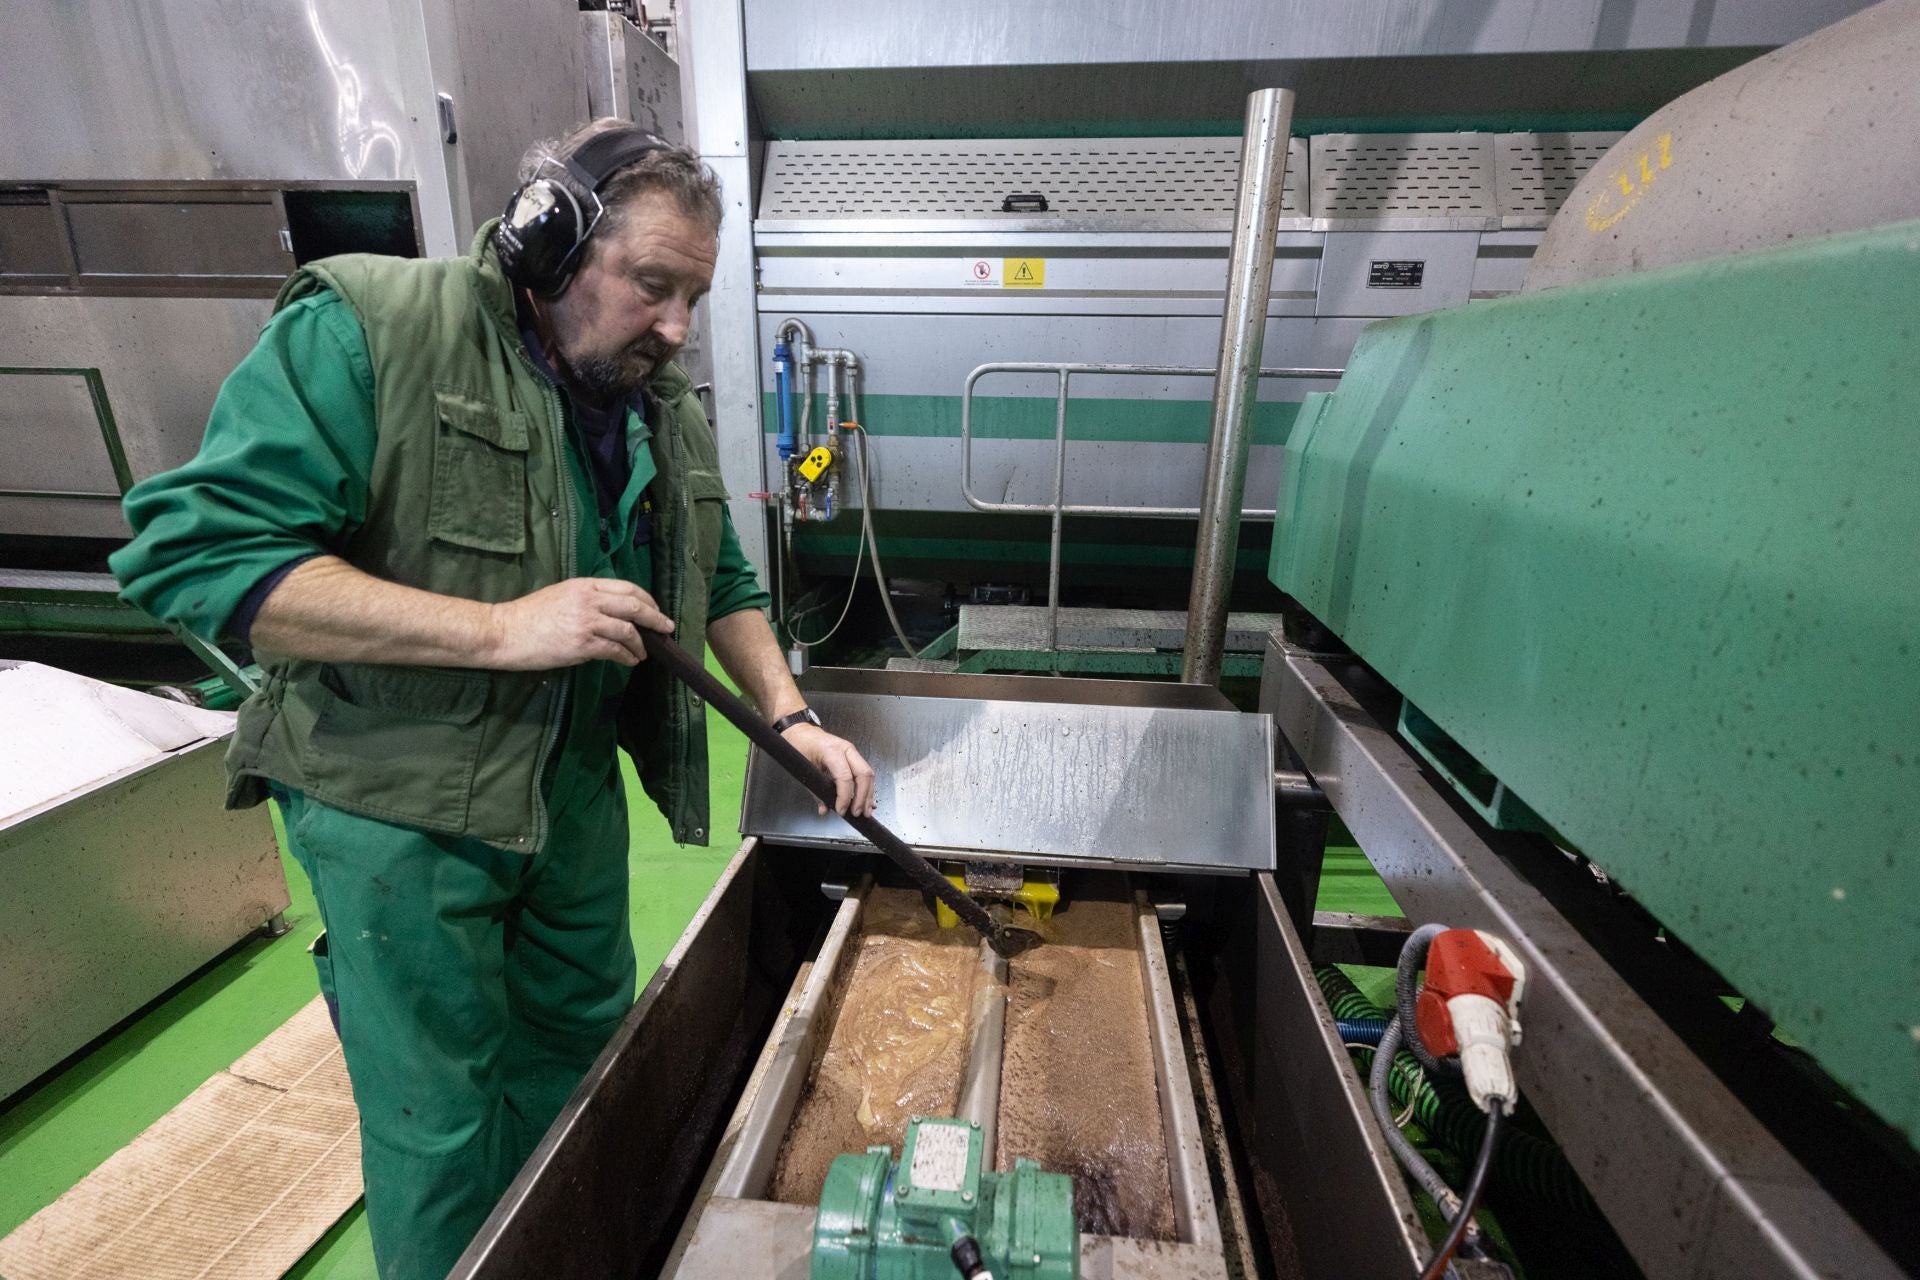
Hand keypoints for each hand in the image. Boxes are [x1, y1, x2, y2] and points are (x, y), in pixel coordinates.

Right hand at [484, 578, 671, 669]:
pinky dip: (627, 656)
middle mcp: (589, 600)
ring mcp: (586, 621)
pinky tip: (630, 661)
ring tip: (644, 653)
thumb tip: (613, 614)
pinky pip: (615, 650)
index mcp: (584, 585)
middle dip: (655, 619)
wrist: (504, 631)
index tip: (656, 610)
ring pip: (628, 630)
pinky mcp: (582, 644)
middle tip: (666, 629)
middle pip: (634, 606)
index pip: (627, 588)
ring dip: (641, 644)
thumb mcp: (561, 595)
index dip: (647, 600)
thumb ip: (587, 600)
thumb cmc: (529, 616)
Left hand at [782, 723, 875, 817]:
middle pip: (864, 775)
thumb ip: (816, 791)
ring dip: (868, 794)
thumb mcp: (804, 769)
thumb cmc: (800, 744)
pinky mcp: (853, 755)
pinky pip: (864, 772)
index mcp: (832, 750)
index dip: (845, 797)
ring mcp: (851, 751)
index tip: (841, 810)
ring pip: (868, 774)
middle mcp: (846, 749)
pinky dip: (867, 788)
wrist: (800, 731)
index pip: (845, 777)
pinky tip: (867, 800)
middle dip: (863, 797)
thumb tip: (824, 808)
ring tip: (865, 810)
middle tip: (858, 812)